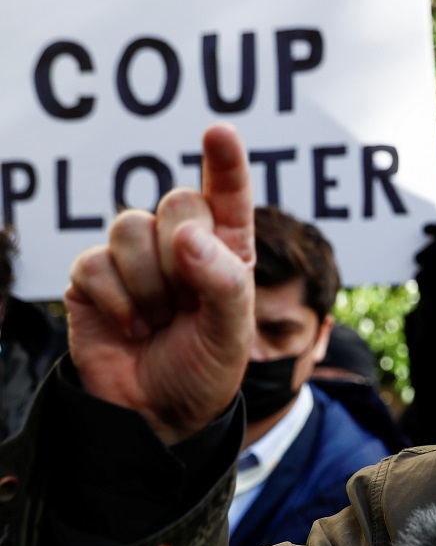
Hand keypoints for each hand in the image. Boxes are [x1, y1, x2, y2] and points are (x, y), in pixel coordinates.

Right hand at [64, 124, 255, 445]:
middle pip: (177, 202)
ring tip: (159, 319)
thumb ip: (222, 281)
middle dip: (183, 256)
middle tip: (186, 304)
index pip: (228, 194)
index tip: (220, 133)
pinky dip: (116, 300)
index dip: (225, 163)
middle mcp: (181, 242)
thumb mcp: (232, 332)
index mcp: (226, 247)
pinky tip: (131, 327)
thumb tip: (186, 236)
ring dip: (149, 284)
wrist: (156, 413)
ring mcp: (134, 256)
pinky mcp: (92, 277)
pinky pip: (95, 262)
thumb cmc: (205, 367)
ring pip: (130, 226)